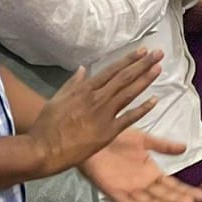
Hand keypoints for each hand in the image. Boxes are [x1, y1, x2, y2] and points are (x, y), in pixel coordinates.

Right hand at [27, 49, 163, 175]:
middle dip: (143, 64)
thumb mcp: (57, 98)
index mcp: (85, 89)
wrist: (43, 150)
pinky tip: (155, 100)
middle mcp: (97, 98)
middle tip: (158, 54)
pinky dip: (143, 109)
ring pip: (129, 93)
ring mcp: (104, 115)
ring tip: (158, 68)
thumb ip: (72, 83)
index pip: (112, 70)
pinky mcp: (108, 132)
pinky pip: (129, 118)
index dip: (129, 60)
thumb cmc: (47, 125)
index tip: (142, 51)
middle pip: (125, 78)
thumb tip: (84, 68)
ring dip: (145, 80)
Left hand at [79, 128, 201, 201]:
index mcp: (151, 171)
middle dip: (177, 199)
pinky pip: (125, 201)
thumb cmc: (118, 138)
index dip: (185, 189)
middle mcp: (142, 182)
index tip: (200, 194)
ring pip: (148, 200)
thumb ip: (164, 145)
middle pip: (163, 194)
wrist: (97, 137)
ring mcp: (129, 187)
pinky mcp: (113, 189)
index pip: (171, 184)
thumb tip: (185, 147)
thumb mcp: (145, 139)